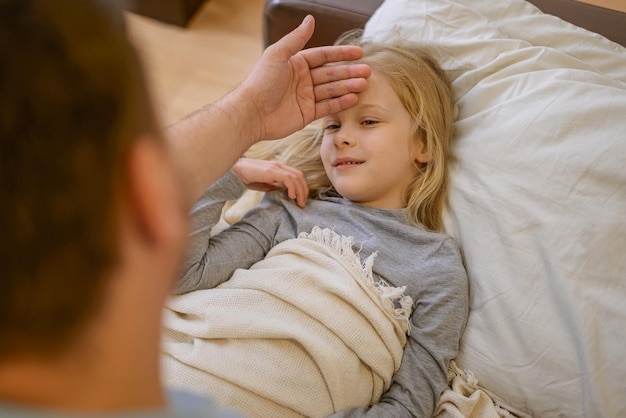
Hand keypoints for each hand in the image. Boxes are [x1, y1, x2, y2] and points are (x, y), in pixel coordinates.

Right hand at [232, 158, 308, 207]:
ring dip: (300, 190)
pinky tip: (291, 196)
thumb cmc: (247, 177)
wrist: (235, 171)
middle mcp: (279, 166)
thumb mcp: (264, 184)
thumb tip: (286, 193)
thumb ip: (275, 187)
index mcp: (279, 168)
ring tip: (299, 202)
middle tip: (302, 204)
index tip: (300, 200)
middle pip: (300, 175)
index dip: (302, 187)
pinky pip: (288, 178)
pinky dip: (293, 187)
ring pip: (296, 177)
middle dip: (304, 190)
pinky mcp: (271, 170)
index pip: (296, 175)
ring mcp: (276, 167)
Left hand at [235, 15, 370, 142]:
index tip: (359, 53)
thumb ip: (296, 38)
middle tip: (367, 71)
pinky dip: (340, 103)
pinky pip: (327, 107)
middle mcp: (302, 79)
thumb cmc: (261, 82)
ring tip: (363, 84)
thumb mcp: (278, 54)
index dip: (341, 54)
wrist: (251, 113)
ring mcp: (305, 97)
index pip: (324, 56)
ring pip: (331, 90)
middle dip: (349, 72)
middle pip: (331, 74)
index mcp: (296, 63)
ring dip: (348, 87)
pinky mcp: (306, 114)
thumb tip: (309, 19)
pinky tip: (353, 98)